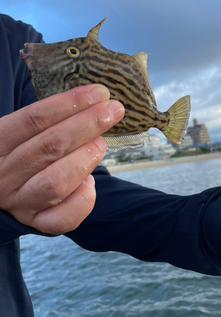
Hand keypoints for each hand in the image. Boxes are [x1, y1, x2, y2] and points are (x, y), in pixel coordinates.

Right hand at [0, 85, 123, 233]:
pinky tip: (89, 182)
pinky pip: (62, 218)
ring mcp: (19, 202)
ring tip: (101, 143)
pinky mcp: (35, 223)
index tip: (99, 93)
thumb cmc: (18, 152)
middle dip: (89, 124)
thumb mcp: (18, 132)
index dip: (70, 104)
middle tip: (114, 110)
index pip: (33, 119)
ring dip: (86, 158)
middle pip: (50, 147)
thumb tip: (94, 101)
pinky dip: (82, 199)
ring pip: (56, 183)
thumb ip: (46, 120)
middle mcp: (3, 175)